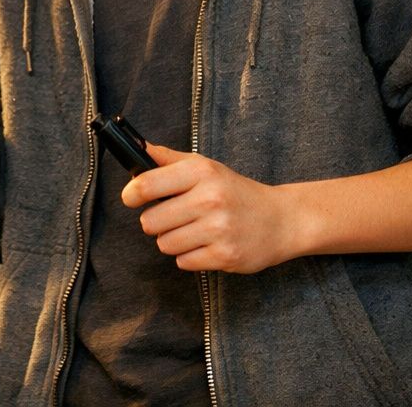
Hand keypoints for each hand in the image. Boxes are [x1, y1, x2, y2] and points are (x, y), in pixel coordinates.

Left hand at [121, 144, 297, 274]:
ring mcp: (219, 229)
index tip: (130, 198)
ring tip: (194, 231)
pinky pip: (183, 262)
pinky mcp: (225, 256)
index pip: (147, 185)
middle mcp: (210, 199)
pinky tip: (206, 244)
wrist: (281, 220)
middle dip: (157, 222)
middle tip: (175, 217)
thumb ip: (169, 159)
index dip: (131, 194)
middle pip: (150, 222)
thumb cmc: (236, 192)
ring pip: (165, 244)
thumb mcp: (206, 167)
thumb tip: (138, 149)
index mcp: (201, 173)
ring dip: (173, 241)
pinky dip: (190, 256)